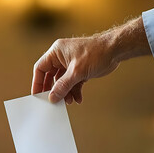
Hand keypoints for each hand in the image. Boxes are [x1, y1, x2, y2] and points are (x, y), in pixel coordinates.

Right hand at [31, 17, 150, 103]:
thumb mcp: (76, 72)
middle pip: (50, 76)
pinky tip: (78, 99)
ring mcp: (71, 64)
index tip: (37, 95)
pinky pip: (72, 83)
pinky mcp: (80, 70)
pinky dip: (74, 91)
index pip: (41, 68)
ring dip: (65, 92)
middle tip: (53, 101)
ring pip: (62, 82)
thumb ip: (63, 86)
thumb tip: (52, 97)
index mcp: (56, 52)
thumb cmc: (96, 53)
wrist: (115, 51)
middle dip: (53, 90)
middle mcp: (61, 57)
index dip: (37, 82)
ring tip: (69, 101)